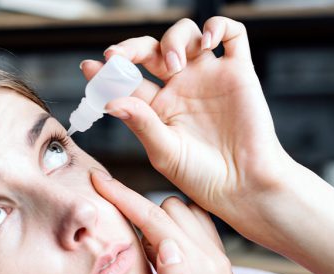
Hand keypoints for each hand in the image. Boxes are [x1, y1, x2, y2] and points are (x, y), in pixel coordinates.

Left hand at [81, 17, 292, 228]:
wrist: (244, 185)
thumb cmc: (201, 176)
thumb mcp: (164, 152)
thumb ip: (140, 123)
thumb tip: (111, 102)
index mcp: (156, 107)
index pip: (126, 80)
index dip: (106, 71)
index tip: (89, 67)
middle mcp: (179, 87)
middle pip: (150, 50)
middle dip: (131, 48)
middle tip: (118, 56)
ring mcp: (207, 76)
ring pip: (185, 35)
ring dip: (173, 39)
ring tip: (174, 64)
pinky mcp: (238, 72)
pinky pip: (232, 34)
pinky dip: (217, 26)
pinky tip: (206, 42)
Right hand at [90, 168, 238, 273]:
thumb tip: (165, 245)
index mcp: (198, 270)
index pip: (155, 219)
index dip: (124, 197)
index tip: (99, 180)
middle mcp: (213, 257)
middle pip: (169, 208)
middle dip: (138, 207)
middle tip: (115, 225)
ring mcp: (218, 257)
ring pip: (183, 210)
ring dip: (157, 216)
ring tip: (137, 239)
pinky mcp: (217, 262)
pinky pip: (196, 223)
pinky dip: (173, 223)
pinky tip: (159, 245)